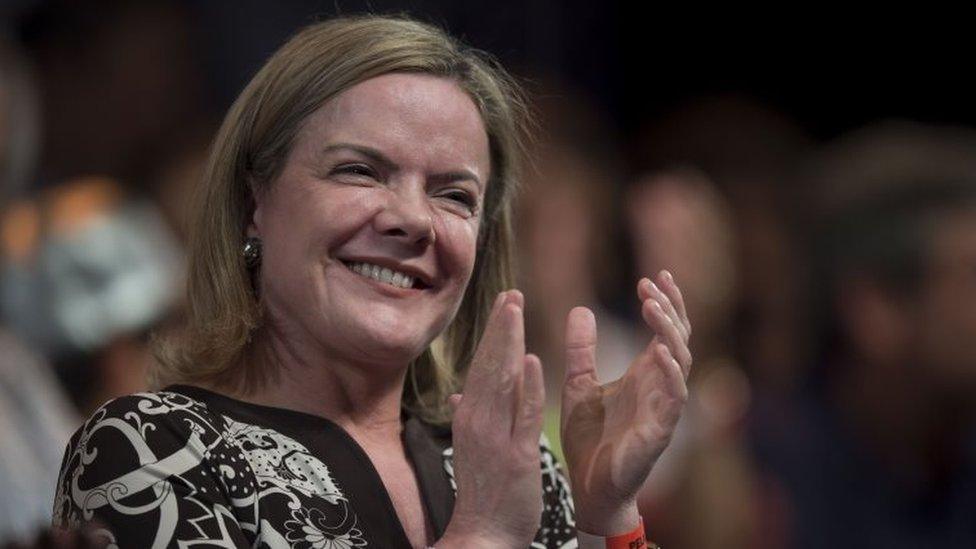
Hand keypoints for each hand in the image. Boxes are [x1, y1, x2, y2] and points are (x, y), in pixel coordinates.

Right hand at [437, 290, 545, 547]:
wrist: (483, 536)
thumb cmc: (482, 493)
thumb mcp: (471, 450)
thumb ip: (469, 418)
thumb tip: (457, 395)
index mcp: (470, 418)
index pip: (483, 366)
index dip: (494, 334)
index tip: (504, 303)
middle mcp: (478, 421)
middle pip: (490, 365)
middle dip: (501, 327)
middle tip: (511, 293)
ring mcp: (496, 438)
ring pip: (503, 381)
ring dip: (509, 343)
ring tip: (516, 309)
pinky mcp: (517, 456)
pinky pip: (522, 415)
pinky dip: (526, 387)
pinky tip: (531, 360)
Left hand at [560, 271, 691, 534]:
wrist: (588, 487)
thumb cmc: (589, 439)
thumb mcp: (579, 384)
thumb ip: (581, 350)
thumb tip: (580, 308)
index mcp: (644, 374)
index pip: (665, 330)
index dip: (666, 302)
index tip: (653, 275)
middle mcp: (660, 385)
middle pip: (678, 336)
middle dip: (668, 308)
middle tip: (649, 284)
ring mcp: (665, 406)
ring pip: (681, 359)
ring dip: (668, 331)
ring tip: (650, 306)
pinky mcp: (661, 429)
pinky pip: (675, 395)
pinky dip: (669, 371)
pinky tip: (657, 349)